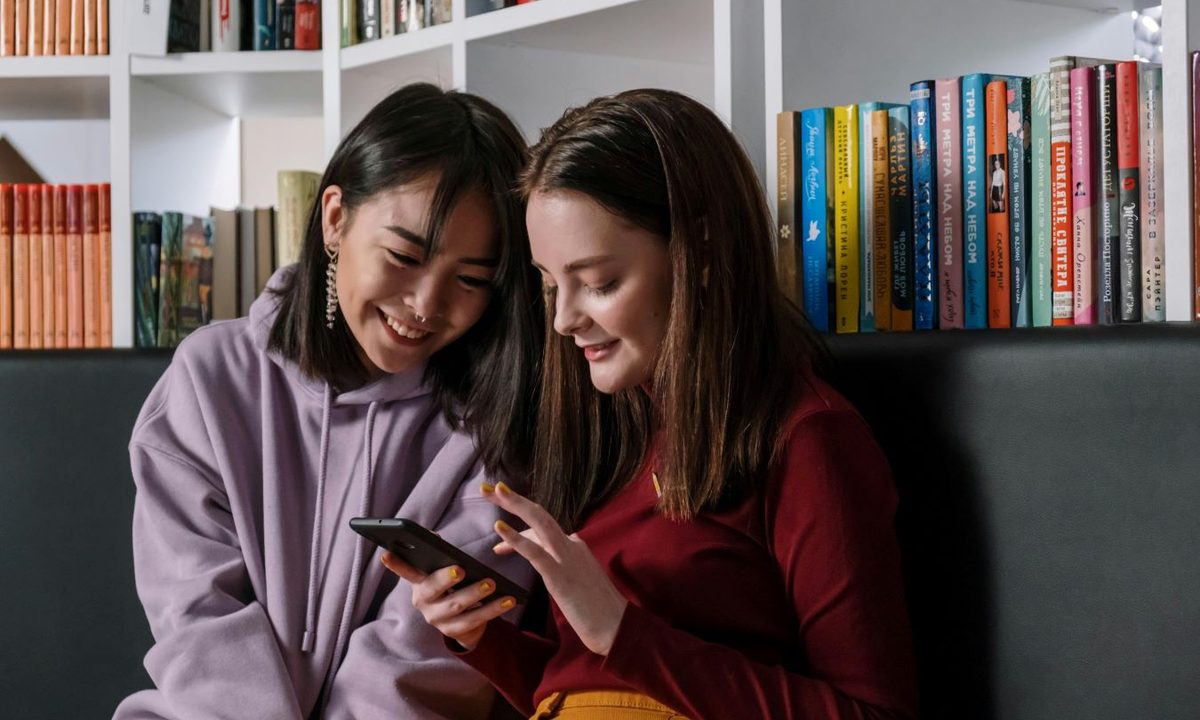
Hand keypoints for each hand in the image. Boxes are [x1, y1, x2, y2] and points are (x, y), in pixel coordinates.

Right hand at [380, 552, 516, 651]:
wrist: (462, 622)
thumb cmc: (453, 586)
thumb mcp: (444, 570)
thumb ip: (438, 554)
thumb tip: (434, 534)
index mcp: (419, 582)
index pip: (405, 571)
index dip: (395, 564)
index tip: (386, 553)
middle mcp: (423, 601)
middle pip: (433, 590)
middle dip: (446, 579)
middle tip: (461, 570)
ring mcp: (436, 619)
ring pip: (456, 606)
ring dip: (475, 594)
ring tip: (492, 584)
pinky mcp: (453, 632)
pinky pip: (475, 620)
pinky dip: (493, 609)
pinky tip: (508, 600)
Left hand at [483, 482, 628, 655]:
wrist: (616, 628)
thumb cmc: (597, 610)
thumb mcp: (577, 581)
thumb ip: (562, 568)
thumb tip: (545, 564)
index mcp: (576, 546)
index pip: (542, 529)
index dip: (518, 529)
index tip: (499, 530)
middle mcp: (572, 545)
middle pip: (539, 515)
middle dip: (514, 499)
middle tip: (489, 487)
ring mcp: (567, 558)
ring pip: (539, 523)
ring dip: (515, 504)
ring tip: (493, 490)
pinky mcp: (560, 576)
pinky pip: (535, 552)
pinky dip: (516, 538)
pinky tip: (499, 527)